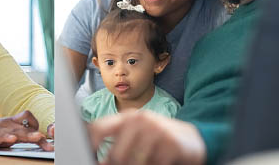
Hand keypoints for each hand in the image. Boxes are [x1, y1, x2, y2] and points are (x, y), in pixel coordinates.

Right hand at [0, 110, 52, 150]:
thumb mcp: (4, 133)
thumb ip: (18, 135)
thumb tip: (36, 140)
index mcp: (11, 122)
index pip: (27, 117)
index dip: (37, 124)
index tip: (44, 136)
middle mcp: (6, 124)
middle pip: (26, 128)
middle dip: (39, 137)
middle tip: (50, 145)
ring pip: (15, 131)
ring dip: (28, 135)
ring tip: (38, 138)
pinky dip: (6, 137)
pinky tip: (12, 139)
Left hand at [88, 110, 205, 164]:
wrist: (192, 139)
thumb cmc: (158, 137)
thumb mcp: (136, 132)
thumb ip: (116, 140)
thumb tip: (95, 158)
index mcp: (128, 118)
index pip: (99, 128)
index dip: (89, 144)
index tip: (85, 155)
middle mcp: (140, 121)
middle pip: (116, 155)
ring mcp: (156, 132)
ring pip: (134, 164)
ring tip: (147, 162)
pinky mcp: (171, 145)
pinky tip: (160, 163)